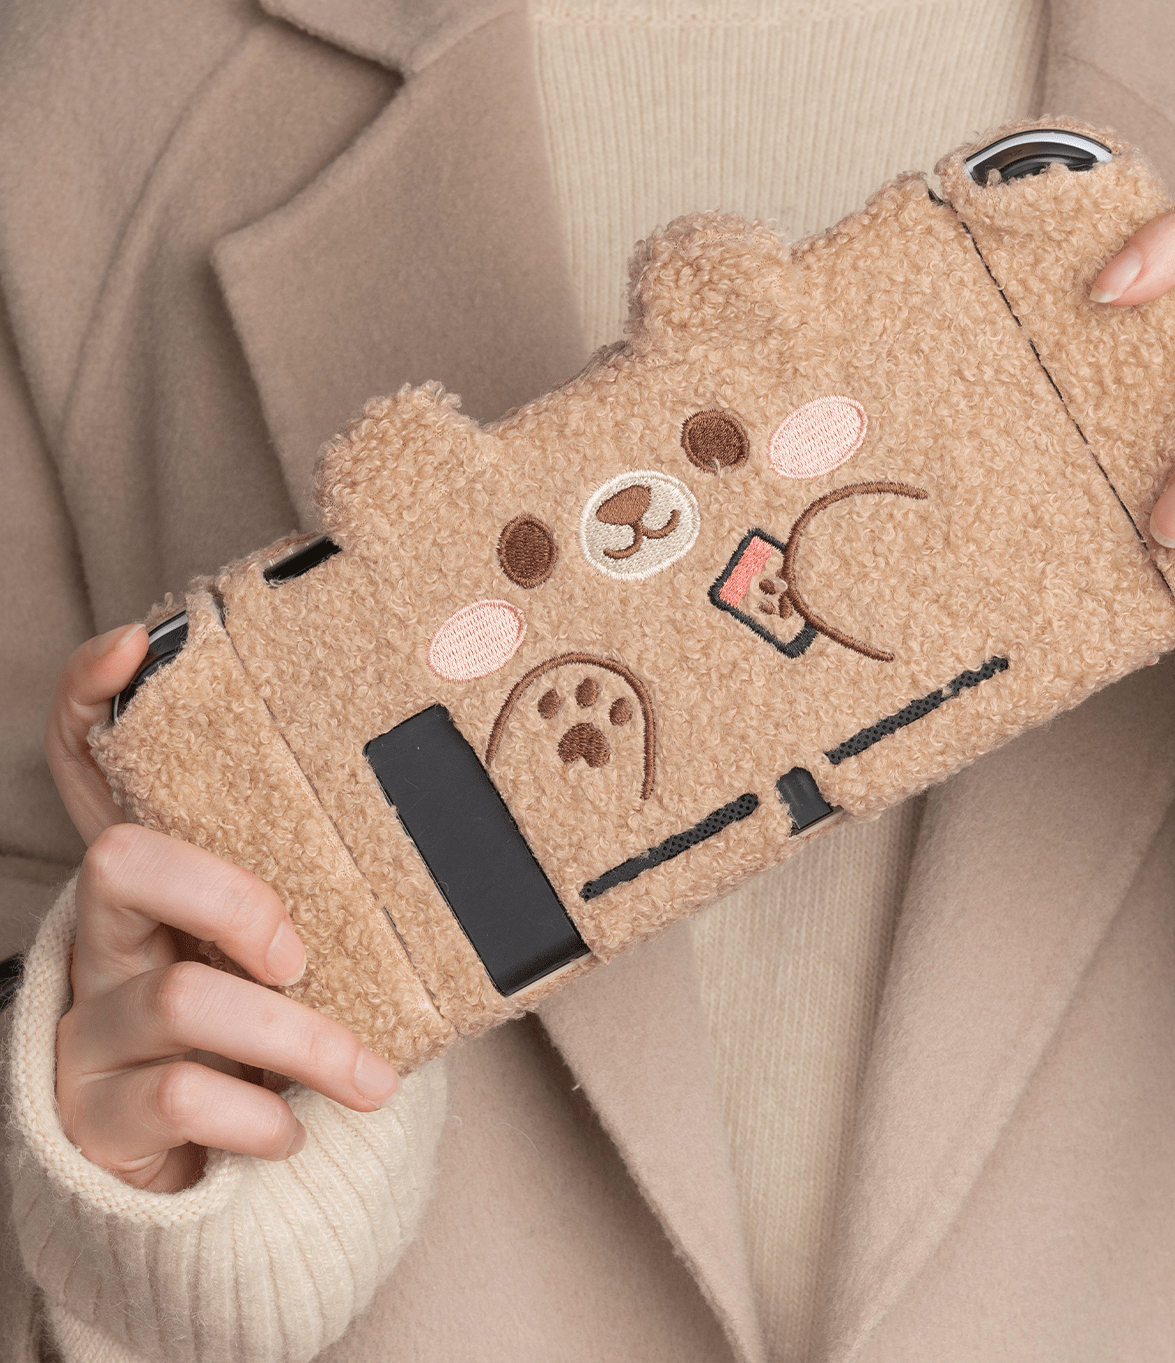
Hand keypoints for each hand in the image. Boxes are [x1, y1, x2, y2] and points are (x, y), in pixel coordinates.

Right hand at [44, 627, 399, 1192]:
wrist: (204, 1145)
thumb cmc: (265, 1014)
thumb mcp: (286, 945)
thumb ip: (328, 889)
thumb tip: (473, 829)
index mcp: (160, 879)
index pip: (85, 763)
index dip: (88, 700)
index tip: (139, 644)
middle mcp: (108, 934)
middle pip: (123, 862)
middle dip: (232, 899)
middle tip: (302, 952)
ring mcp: (94, 1019)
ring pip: (180, 998)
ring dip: (297, 1042)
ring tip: (369, 1079)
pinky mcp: (99, 1108)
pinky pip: (179, 1096)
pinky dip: (258, 1118)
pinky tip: (294, 1128)